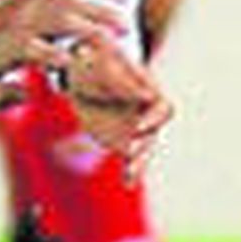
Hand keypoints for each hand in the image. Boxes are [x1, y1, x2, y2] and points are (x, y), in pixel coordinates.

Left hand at [0, 0, 170, 172]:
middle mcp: (26, 18)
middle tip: (118, 49)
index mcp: (9, 42)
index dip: (49, 55)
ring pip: (73, 0)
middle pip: (59, 20)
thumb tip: (24, 92)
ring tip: (127, 29)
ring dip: (101, 11)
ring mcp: (39, 0)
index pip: (30, 46)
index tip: (72, 65)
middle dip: (89, 32)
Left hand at [63, 36, 171, 174]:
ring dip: (138, 161)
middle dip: (143, 144)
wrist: (78, 70)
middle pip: (153, 133)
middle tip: (130, 153)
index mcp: (147, 90)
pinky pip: (129, 157)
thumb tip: (143, 96)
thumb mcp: (103, 63)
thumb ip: (119, 80)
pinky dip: (130, 170)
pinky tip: (128, 182)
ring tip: (131, 174)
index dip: (153, 119)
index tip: (138, 128)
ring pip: (143, 148)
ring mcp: (133, 127)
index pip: (162, 108)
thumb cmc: (95, 59)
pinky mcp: (119, 139)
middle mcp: (145, 111)